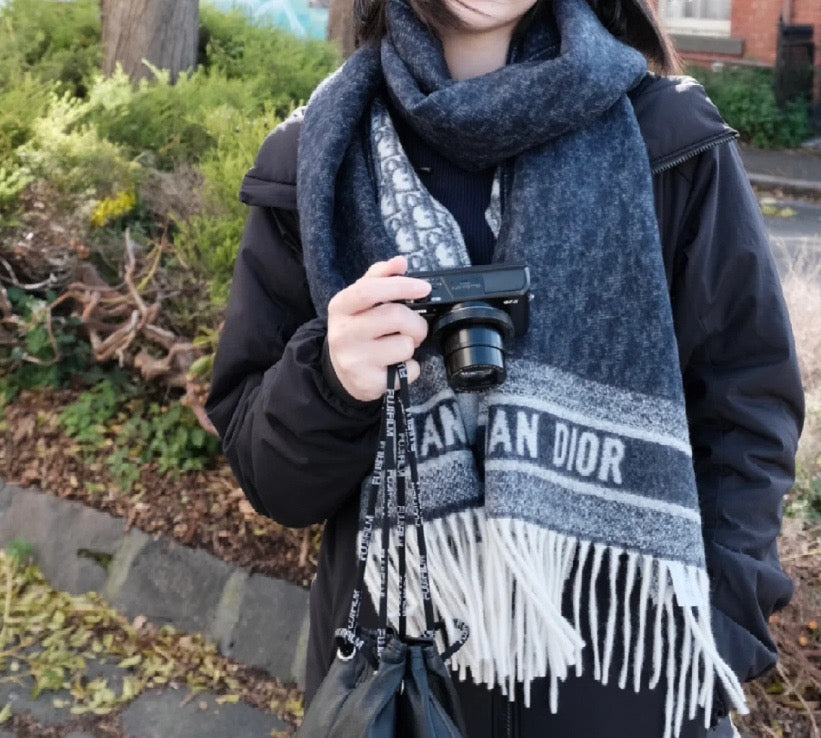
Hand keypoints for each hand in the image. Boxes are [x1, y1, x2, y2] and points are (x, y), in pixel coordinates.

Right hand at [327, 255, 431, 401]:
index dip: (401, 286)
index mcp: (341, 307)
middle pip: (394, 316)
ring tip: (400, 347)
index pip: (370, 290)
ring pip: (404, 345)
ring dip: (412, 345)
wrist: (341, 373)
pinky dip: (411, 368)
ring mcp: (354, 360)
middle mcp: (343, 333)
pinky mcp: (368, 382)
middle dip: (416, 322)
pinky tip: (397, 366)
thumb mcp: (360, 302)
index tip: (424, 287)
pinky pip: (408, 371)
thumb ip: (379, 278)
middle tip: (416, 327)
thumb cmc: (357, 331)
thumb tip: (400, 262)